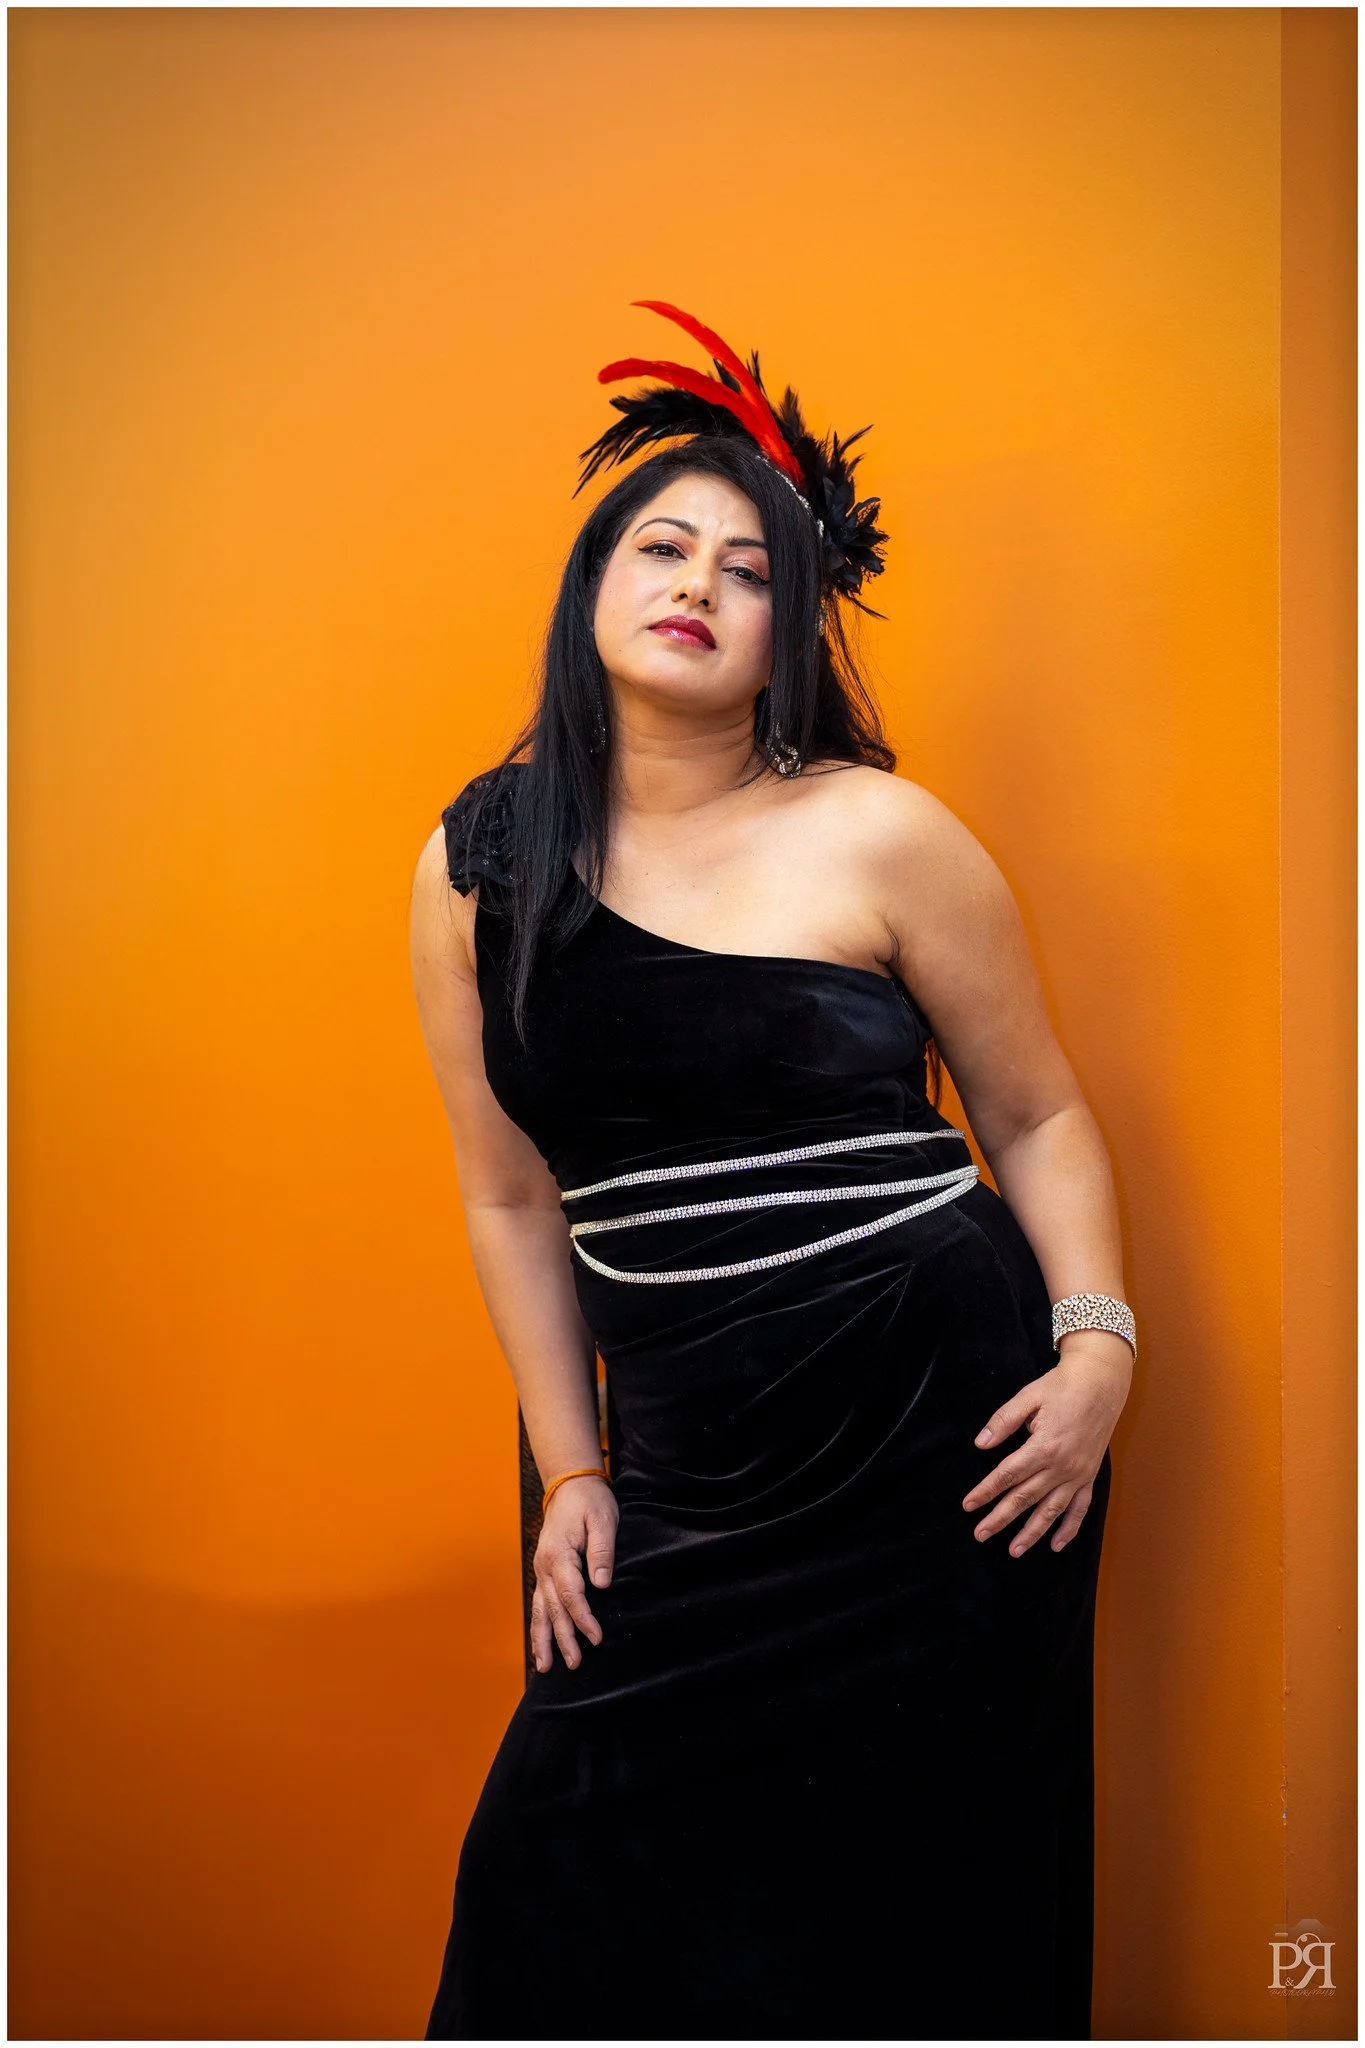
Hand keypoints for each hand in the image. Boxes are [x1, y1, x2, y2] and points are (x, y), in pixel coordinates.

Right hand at [530, 1475, 617, 1672]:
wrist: (570, 1485)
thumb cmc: (590, 1502)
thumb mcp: (603, 1520)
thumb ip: (602, 1552)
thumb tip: (601, 1584)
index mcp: (559, 1554)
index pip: (571, 1594)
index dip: (583, 1618)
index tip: (596, 1638)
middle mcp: (544, 1566)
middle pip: (553, 1609)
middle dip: (563, 1639)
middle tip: (576, 1664)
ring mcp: (541, 1570)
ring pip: (540, 1611)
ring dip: (543, 1640)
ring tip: (545, 1668)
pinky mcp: (544, 1573)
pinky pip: (538, 1605)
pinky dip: (538, 1627)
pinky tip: (540, 1646)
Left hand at [963, 1333, 1130, 1555]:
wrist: (1101, 1381)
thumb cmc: (1062, 1386)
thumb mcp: (1028, 1396)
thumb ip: (1003, 1421)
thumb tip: (981, 1444)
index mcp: (1043, 1446)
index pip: (1007, 1475)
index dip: (986, 1491)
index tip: (968, 1505)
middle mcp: (1061, 1466)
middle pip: (1025, 1498)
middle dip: (1000, 1518)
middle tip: (980, 1534)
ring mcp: (1078, 1474)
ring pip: (1051, 1510)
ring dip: (1032, 1532)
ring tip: (1014, 1550)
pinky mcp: (1090, 1475)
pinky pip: (1080, 1508)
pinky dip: (1070, 1529)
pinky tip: (1057, 1545)